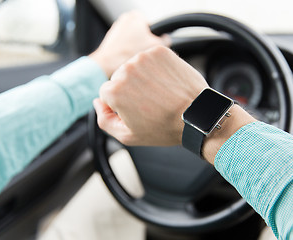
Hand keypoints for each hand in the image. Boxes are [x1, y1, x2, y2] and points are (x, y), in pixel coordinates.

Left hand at [89, 11, 169, 76]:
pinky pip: (123, 46)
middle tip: (144, 54)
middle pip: (142, 33)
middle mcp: (124, 19)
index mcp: (136, 16)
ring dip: (135, 49)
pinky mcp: (110, 40)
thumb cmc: (128, 53)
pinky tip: (127, 59)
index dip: (154, 38)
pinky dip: (126, 52)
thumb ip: (165, 40)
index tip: (151, 47)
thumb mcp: (154, 47)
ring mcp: (116, 29)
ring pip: (133, 41)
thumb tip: (166, 40)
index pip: (151, 26)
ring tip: (134, 57)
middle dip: (144, 43)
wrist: (106, 64)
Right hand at [93, 46, 207, 145]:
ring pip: (135, 67)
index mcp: (114, 90)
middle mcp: (126, 69)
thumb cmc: (163, 127)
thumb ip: (104, 120)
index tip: (136, 110)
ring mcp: (143, 58)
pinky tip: (165, 83)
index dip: (120, 104)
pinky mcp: (159, 51)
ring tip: (159, 93)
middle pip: (119, 78)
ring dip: (143, 77)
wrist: (195, 115)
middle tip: (150, 103)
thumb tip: (97, 102)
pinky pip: (150, 59)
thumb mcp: (127, 136)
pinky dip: (156, 68)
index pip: (106, 93)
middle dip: (130, 89)